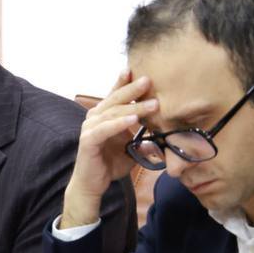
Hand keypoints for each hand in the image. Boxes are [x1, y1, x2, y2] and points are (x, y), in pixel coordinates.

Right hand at [61, 71, 158, 227]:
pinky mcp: (88, 141)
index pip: (115, 94)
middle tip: (149, 80)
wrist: (93, 183)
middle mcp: (94, 118)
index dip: (124, 82)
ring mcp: (89, 128)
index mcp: (103, 115)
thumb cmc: (110, 163)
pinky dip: (119, 123)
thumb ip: (144, 138)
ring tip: (153, 104)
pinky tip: (133, 119)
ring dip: (133, 107)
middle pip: (115, 99)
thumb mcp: (131, 147)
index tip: (137, 69)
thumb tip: (165, 134)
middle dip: (132, 89)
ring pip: (113, 113)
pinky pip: (104, 129)